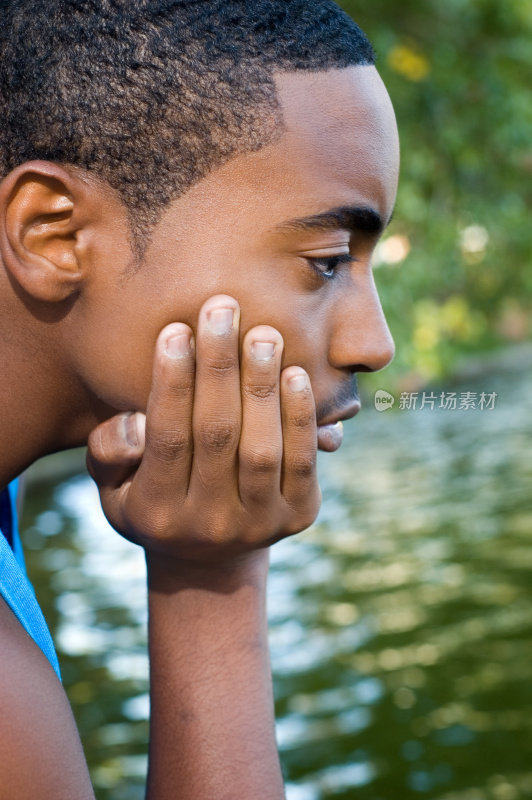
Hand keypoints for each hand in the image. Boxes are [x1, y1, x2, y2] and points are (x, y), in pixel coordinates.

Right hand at [86, 295, 320, 561]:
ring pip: (261, 448)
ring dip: (262, 385)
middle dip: (219, 366)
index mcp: (156, 512)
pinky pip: (303, 462)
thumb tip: (136, 422)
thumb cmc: (152, 502)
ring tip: (264, 333)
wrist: (210, 561)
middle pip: (216, 434)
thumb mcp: (112, 489)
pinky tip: (296, 372)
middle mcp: (208, 524)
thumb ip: (108, 453)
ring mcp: (258, 523)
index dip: (172, 382)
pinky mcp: (298, 516)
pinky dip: (301, 415)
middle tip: (223, 309)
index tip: (177, 329)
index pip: (166, 438)